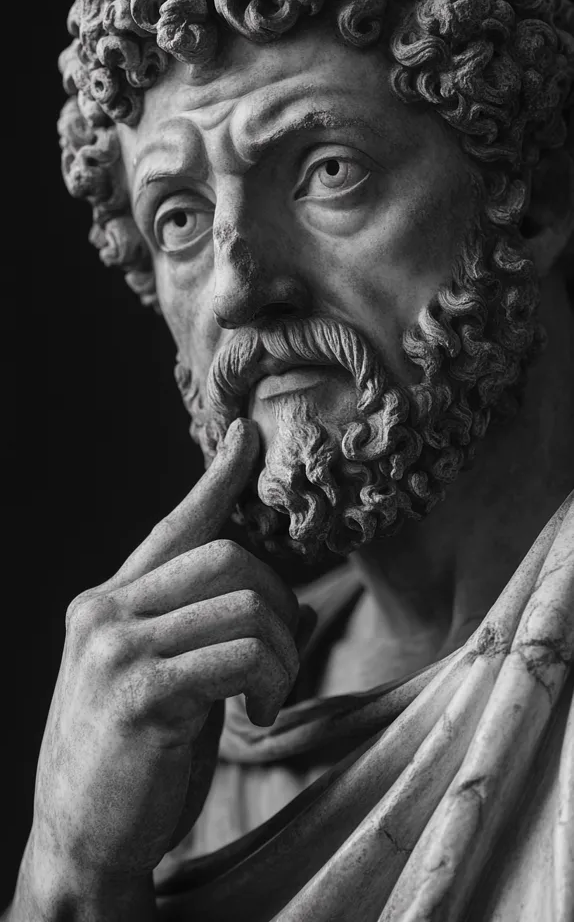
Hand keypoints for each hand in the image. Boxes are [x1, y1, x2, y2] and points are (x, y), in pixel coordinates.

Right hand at [30, 419, 301, 886]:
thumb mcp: (170, 681)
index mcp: (108, 602)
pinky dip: (269, 683)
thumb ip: (215, 635)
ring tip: (269, 696)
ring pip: (245, 604)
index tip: (247, 436)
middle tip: (283, 656)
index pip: (174, 526)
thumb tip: (300, 606)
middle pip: (229, 558)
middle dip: (280, 602)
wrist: (82, 840)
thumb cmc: (134, 759)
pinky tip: (258, 717)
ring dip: (282, 653)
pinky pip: (241, 656)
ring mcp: (116, 649)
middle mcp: (105, 612)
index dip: (215, 479)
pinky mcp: (140, 693)